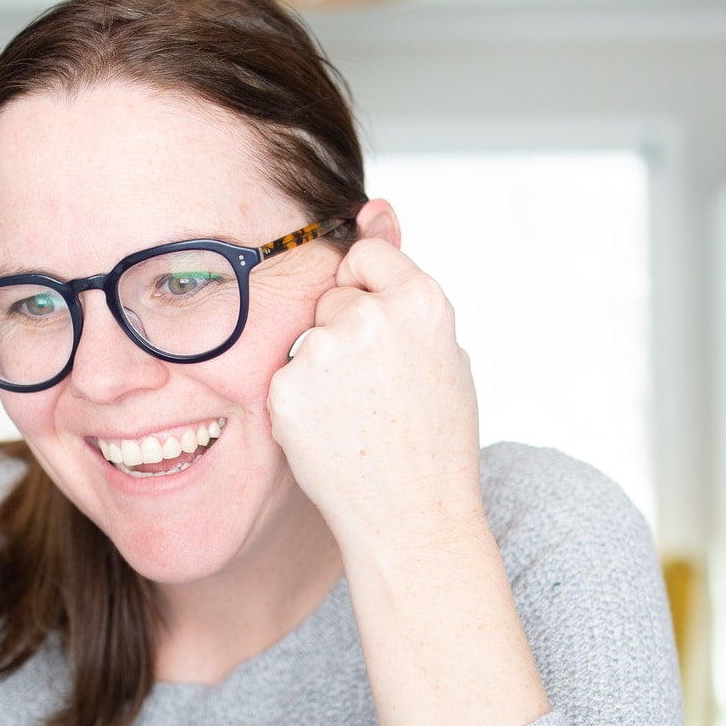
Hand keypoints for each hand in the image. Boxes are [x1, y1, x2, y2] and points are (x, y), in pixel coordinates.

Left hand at [267, 201, 484, 556]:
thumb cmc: (435, 437)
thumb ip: (403, 280)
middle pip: (333, 296)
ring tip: (358, 418)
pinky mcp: (286, 387)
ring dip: (321, 369)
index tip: (383, 339)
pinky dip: (299, 402)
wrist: (413, 519)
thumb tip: (375, 207)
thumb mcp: (441, 350)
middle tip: (378, 394)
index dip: (372, 296)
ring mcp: (324, 352)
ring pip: (306, 337)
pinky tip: (332, 434)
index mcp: (422, 301)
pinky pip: (284, 375)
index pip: (368, 256)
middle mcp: (372, 317)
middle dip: (345, 335)